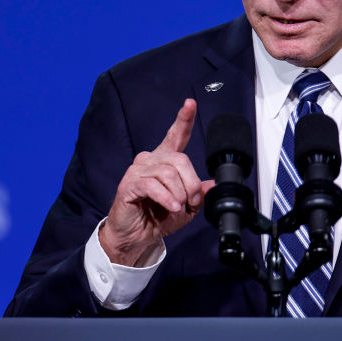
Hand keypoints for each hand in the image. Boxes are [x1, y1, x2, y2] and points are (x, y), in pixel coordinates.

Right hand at [100, 99, 214, 265]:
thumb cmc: (158, 219)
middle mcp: (150, 160)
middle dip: (192, 183)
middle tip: (192, 201)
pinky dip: (167, 198)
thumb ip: (198, 193)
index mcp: (165, 161)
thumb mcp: (186, 207)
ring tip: (178, 208)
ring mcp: (138, 170)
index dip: (183, 119)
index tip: (190, 103)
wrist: (137, 237)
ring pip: (168, 173)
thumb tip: (212, 185)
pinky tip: (171, 207)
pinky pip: (153, 185)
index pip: (175, 135)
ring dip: (179, 194)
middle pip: (180, 159)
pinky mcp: (129, 184)